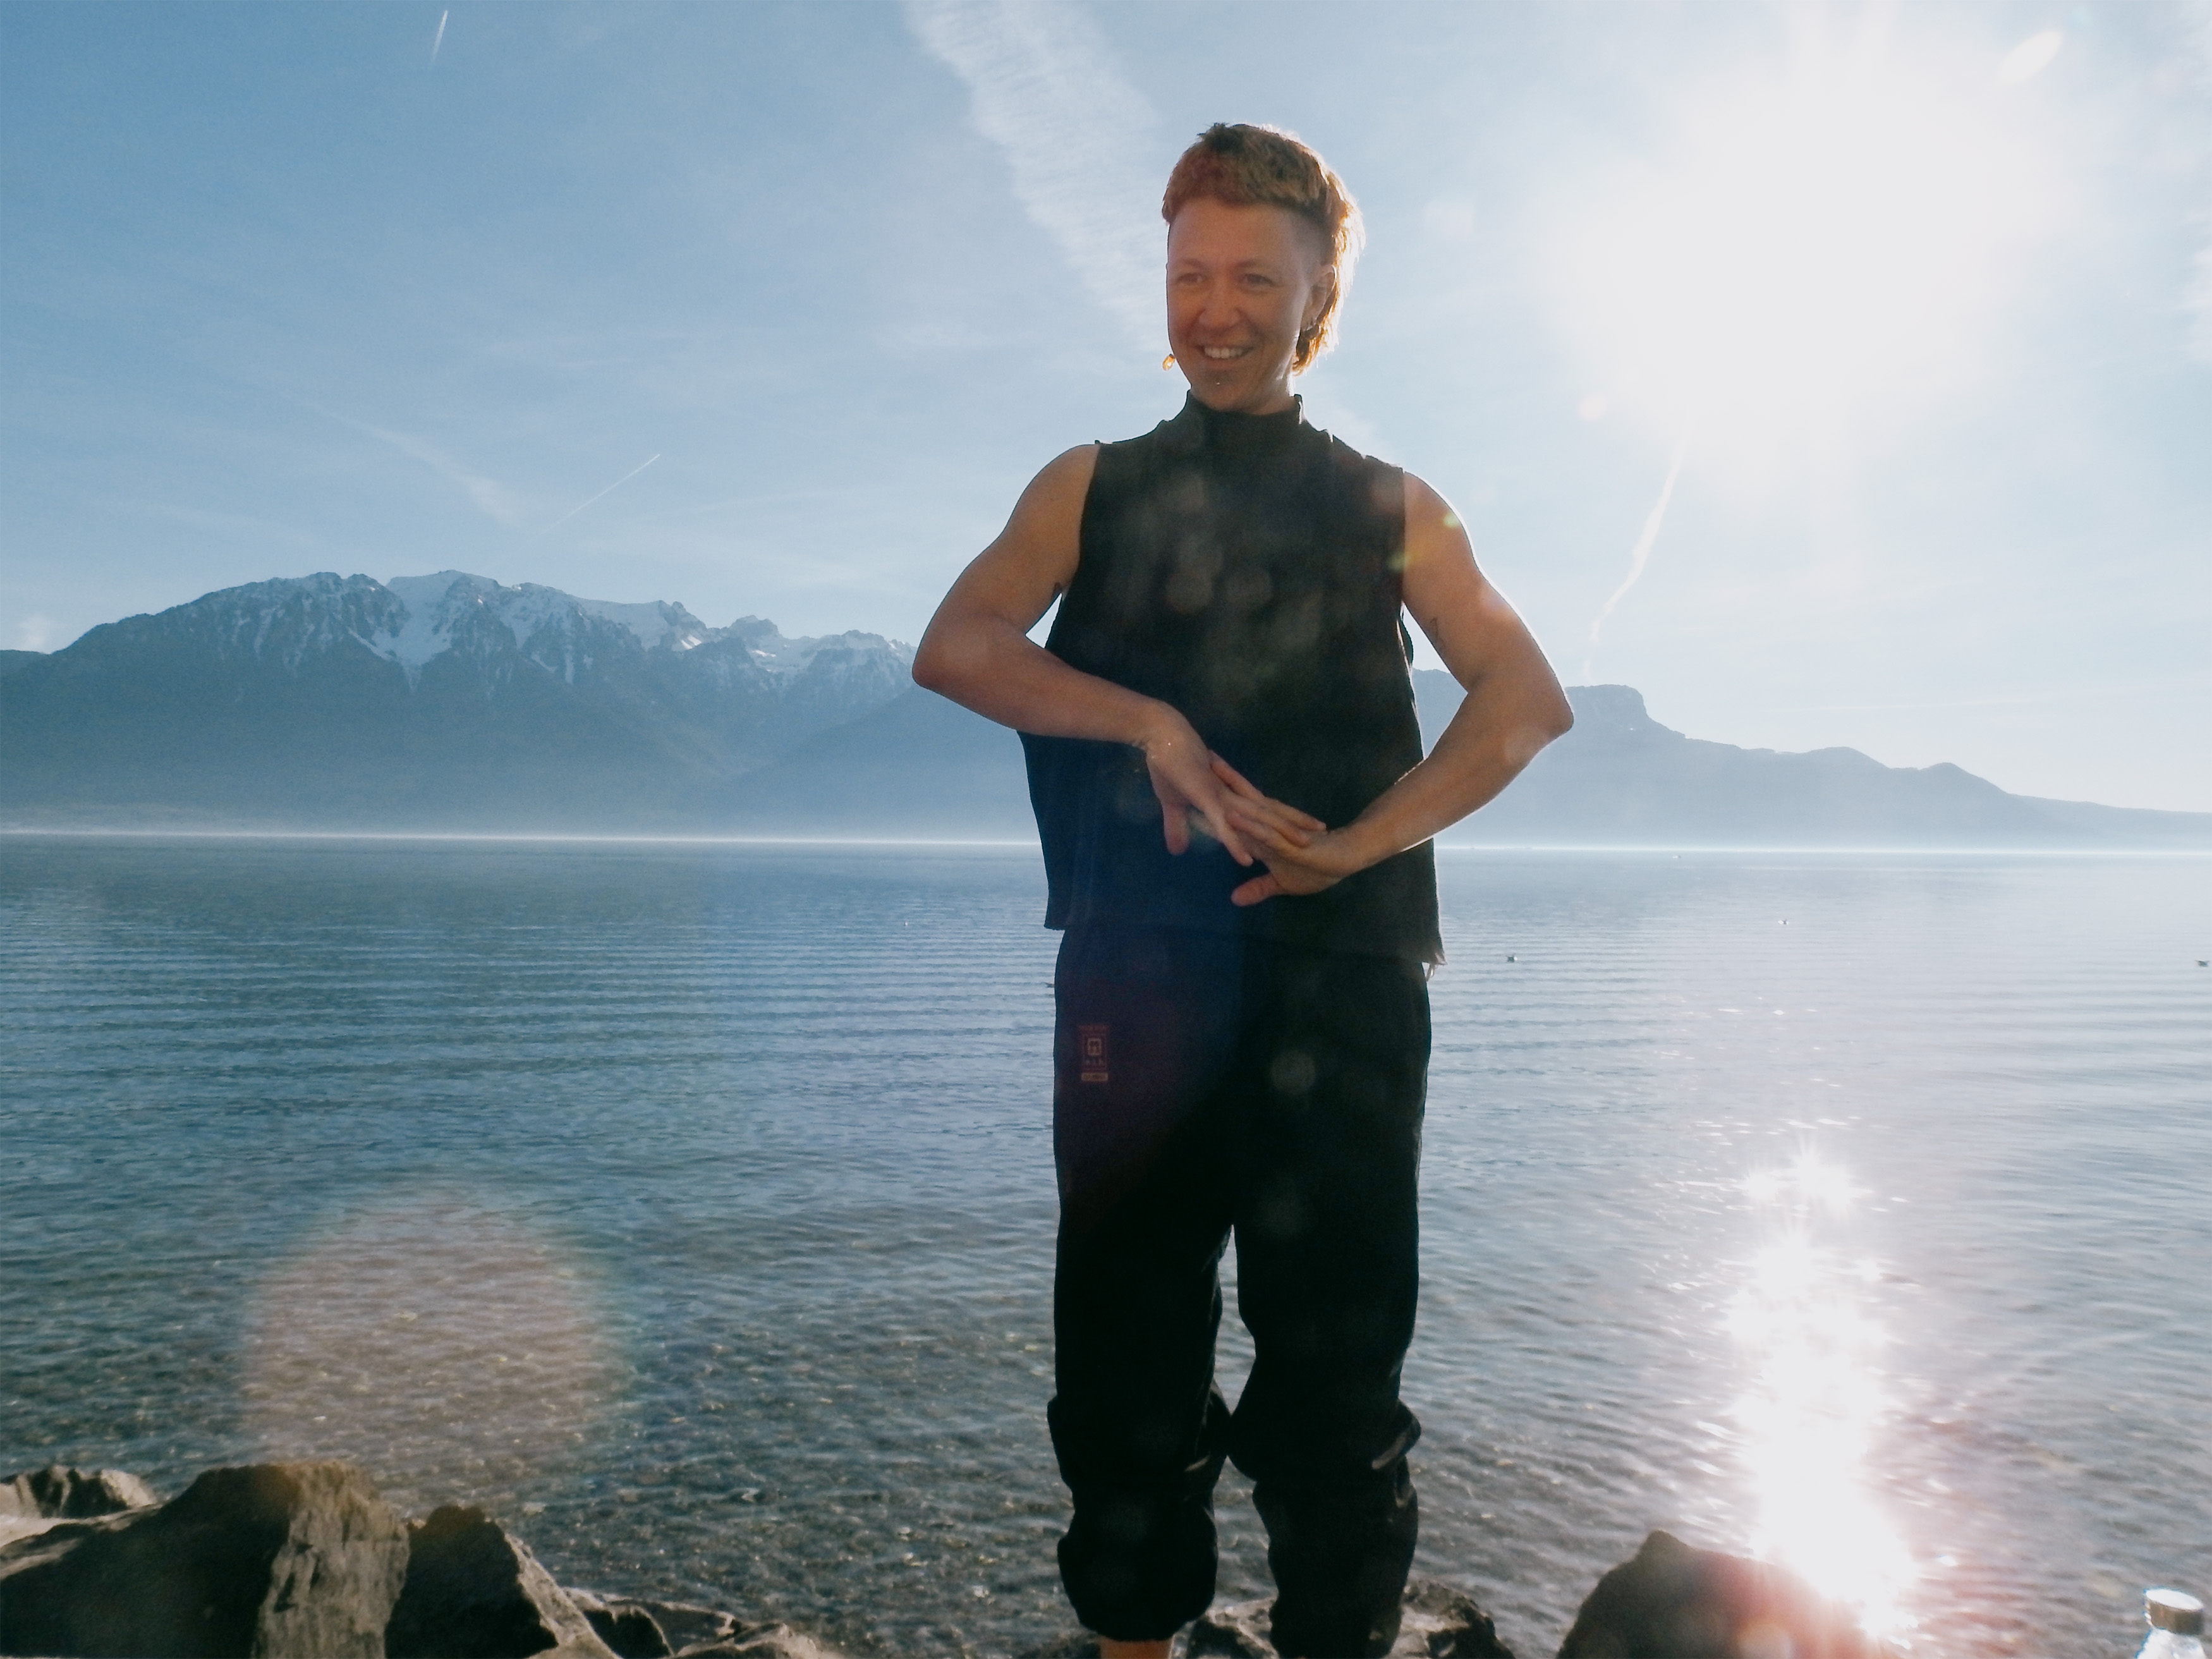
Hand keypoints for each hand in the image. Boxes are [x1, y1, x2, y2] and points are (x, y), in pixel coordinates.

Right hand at [1140, 713, 1322, 865]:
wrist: (1160, 736)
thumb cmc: (1167, 766)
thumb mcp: (1173, 803)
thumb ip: (1178, 825)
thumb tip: (1177, 850)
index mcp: (1228, 795)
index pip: (1263, 808)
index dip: (1283, 817)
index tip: (1305, 826)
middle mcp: (1231, 796)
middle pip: (1270, 812)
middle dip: (1296, 823)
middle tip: (1323, 833)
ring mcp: (1221, 798)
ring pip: (1257, 819)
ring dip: (1280, 832)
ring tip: (1305, 845)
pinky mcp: (1205, 800)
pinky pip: (1224, 827)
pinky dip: (1234, 845)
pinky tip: (1246, 862)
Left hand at [1212, 755, 1366, 905]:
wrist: (1346, 862)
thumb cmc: (1316, 869)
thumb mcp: (1280, 882)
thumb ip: (1257, 888)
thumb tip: (1235, 898)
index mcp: (1261, 830)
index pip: (1235, 807)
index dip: (1216, 791)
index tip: (1194, 774)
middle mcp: (1266, 824)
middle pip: (1240, 795)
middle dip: (1219, 776)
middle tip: (1197, 751)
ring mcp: (1276, 831)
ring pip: (1249, 806)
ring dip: (1231, 789)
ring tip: (1209, 769)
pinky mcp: (1286, 842)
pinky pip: (1263, 834)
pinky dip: (1247, 826)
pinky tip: (1231, 817)